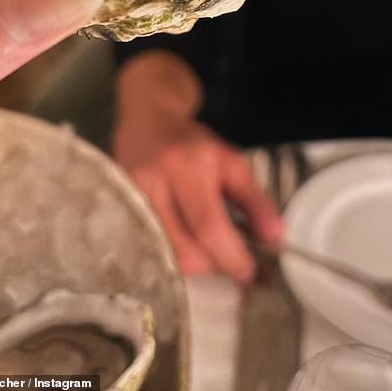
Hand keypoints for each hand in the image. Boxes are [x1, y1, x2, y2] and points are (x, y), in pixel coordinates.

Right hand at [112, 51, 282, 281]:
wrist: (147, 123)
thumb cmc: (192, 145)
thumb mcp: (231, 163)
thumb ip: (255, 201)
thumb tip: (275, 239)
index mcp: (189, 165)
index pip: (209, 226)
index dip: (231, 257)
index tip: (248, 270)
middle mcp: (155, 180)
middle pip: (183, 250)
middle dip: (211, 264)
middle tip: (225, 257)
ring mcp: (130, 197)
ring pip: (163, 257)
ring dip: (189, 263)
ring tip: (203, 248)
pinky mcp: (116, 209)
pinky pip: (144, 251)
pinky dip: (166, 256)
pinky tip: (180, 245)